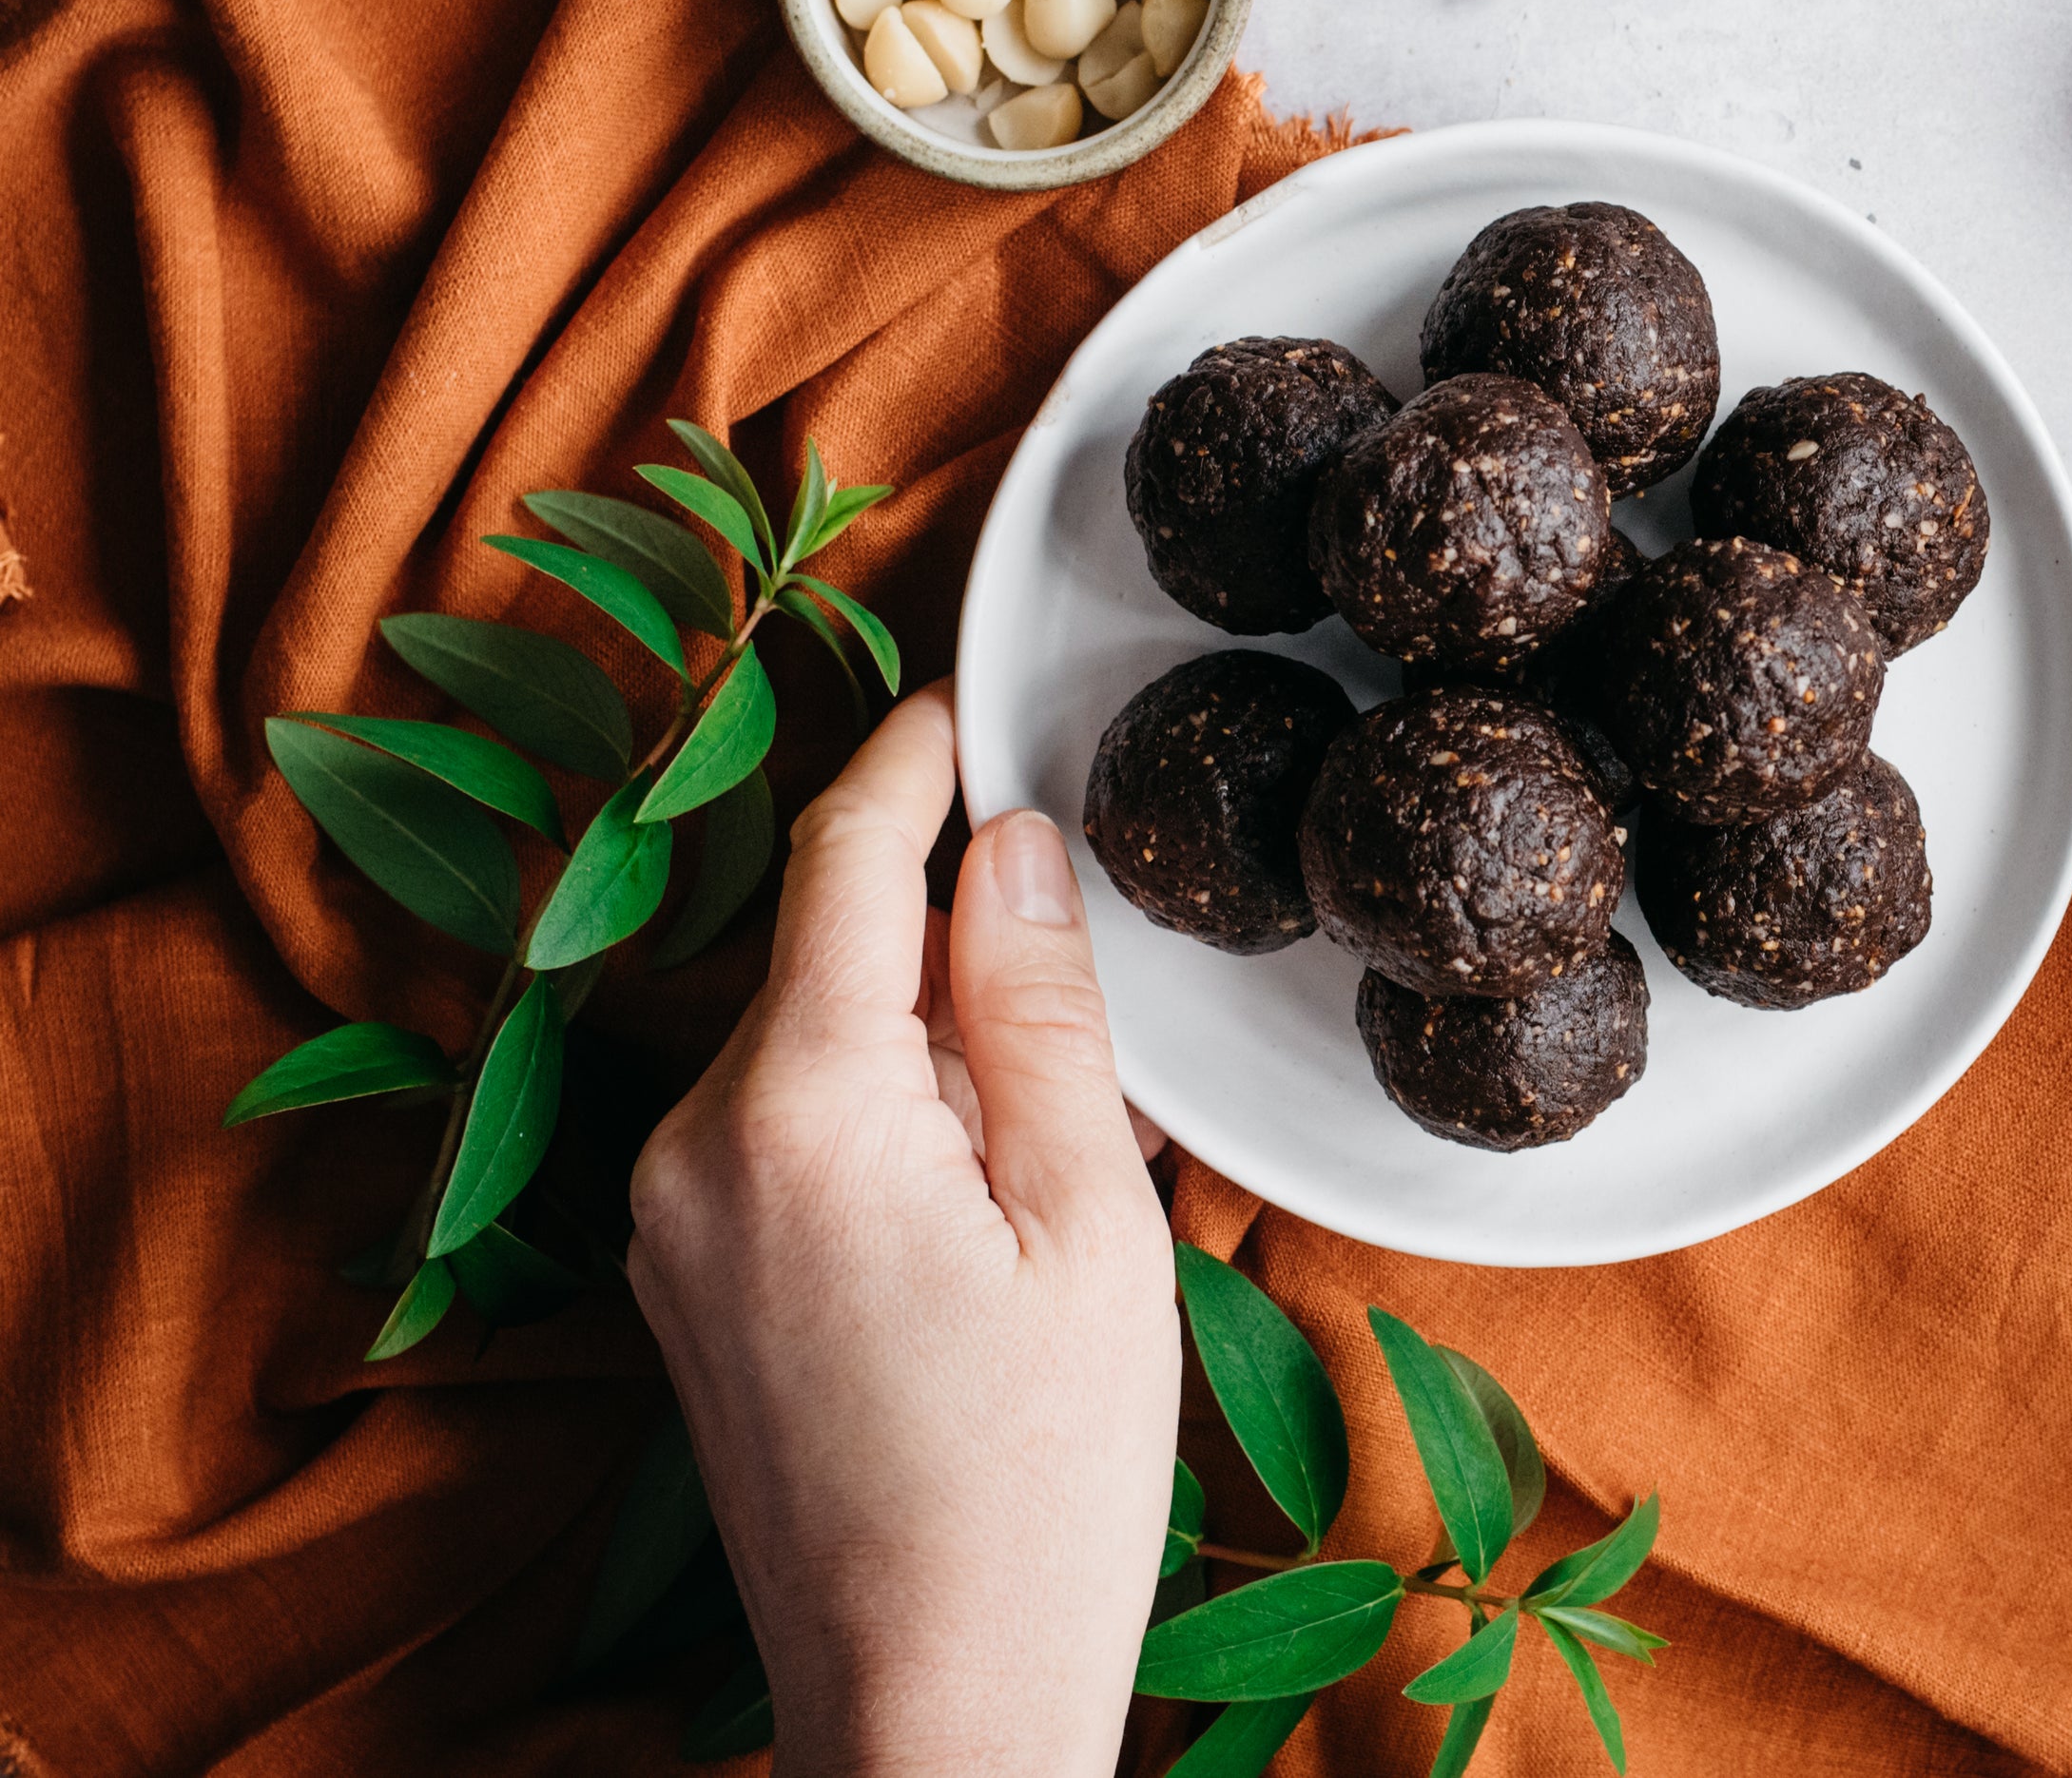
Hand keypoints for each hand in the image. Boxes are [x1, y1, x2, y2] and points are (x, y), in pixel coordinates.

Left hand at [627, 684, 1177, 1777]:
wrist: (927, 1699)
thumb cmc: (1038, 1486)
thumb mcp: (1090, 1221)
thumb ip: (1039, 1013)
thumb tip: (1010, 847)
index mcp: (801, 1110)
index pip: (847, 857)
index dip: (917, 755)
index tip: (977, 693)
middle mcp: (694, 1144)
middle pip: (830, 950)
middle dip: (958, 938)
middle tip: (1101, 1001)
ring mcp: (671, 1221)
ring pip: (815, 1043)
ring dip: (934, 1043)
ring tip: (1070, 1155)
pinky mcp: (681, 1286)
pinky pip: (789, 1133)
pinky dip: (892, 1120)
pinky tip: (999, 1212)